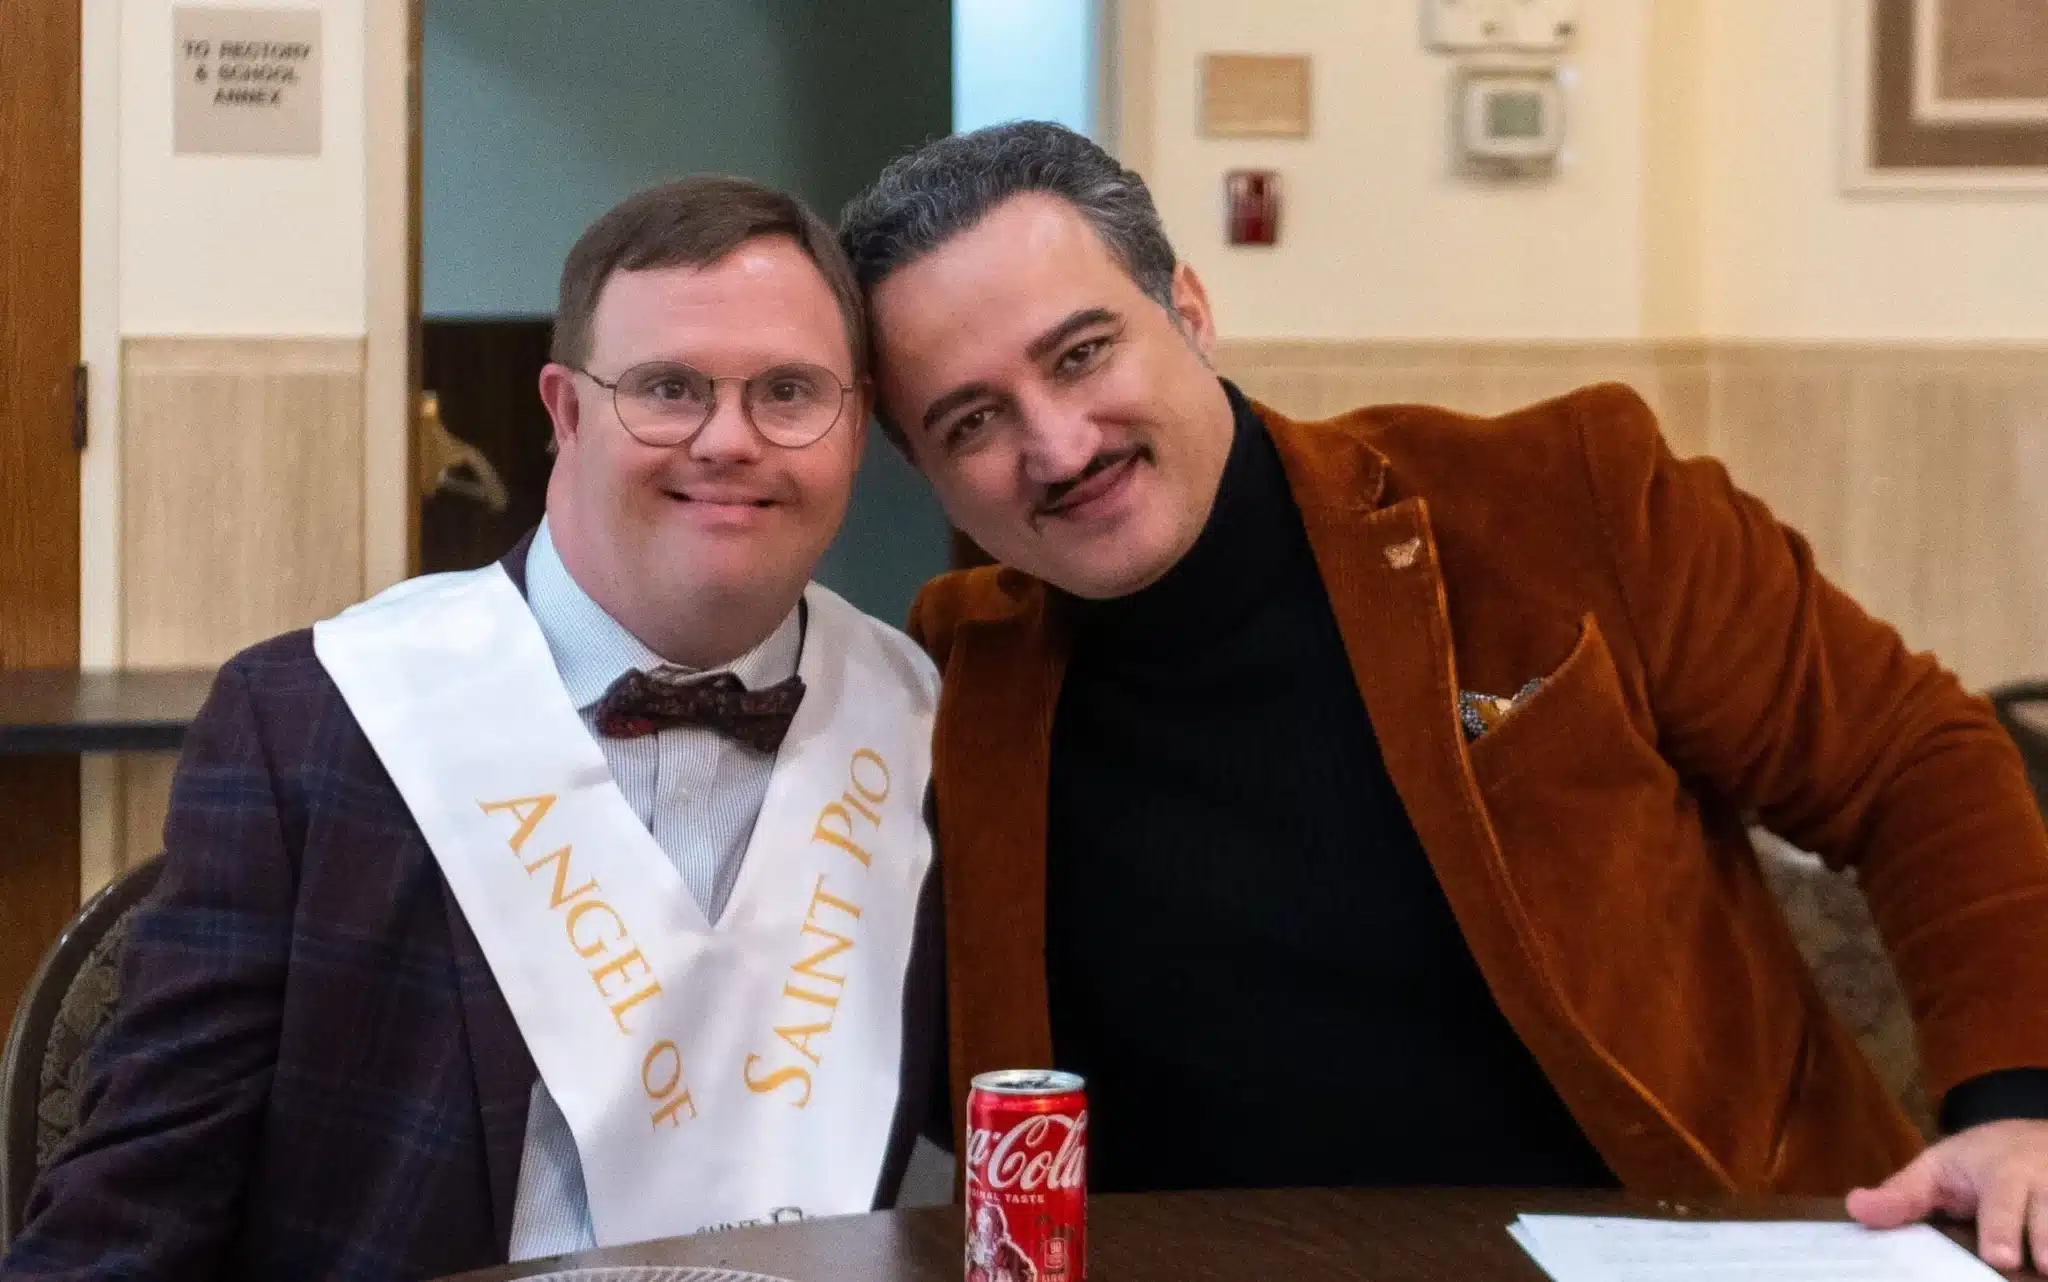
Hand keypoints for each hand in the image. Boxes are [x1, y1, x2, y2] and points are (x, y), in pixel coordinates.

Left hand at [1847, 1118, 2047, 1271]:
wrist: (2040, 1142)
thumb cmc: (1981, 1160)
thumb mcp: (1938, 1169)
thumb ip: (1903, 1194)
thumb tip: (1856, 1209)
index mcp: (2004, 1175)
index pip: (2004, 1203)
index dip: (2003, 1229)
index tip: (2000, 1257)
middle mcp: (2046, 1189)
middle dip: (2046, 1243)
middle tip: (2042, 1267)